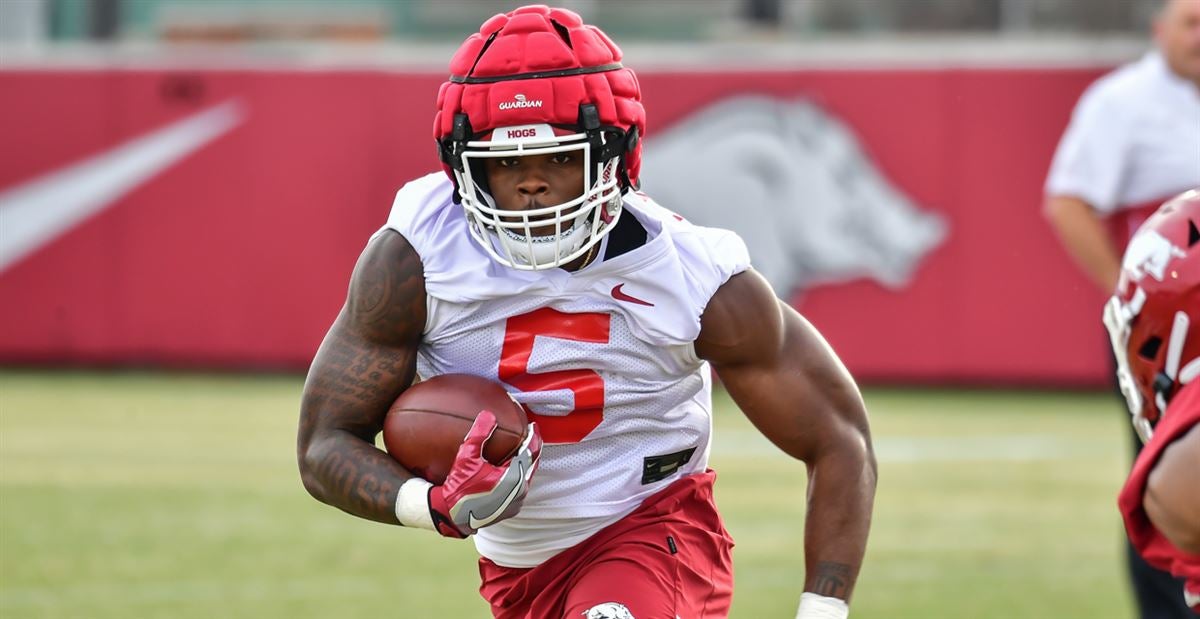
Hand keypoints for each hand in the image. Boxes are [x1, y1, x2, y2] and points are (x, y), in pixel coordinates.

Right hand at [427, 411, 541, 537]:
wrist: (453, 515)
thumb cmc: (459, 487)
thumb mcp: (466, 458)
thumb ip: (478, 435)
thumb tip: (488, 415)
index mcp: (513, 477)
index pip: (530, 452)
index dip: (533, 437)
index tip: (534, 426)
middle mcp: (519, 490)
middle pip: (532, 464)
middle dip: (533, 448)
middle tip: (531, 435)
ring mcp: (517, 501)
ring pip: (527, 476)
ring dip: (527, 463)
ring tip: (524, 450)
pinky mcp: (512, 508)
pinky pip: (521, 487)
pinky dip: (520, 475)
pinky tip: (513, 469)